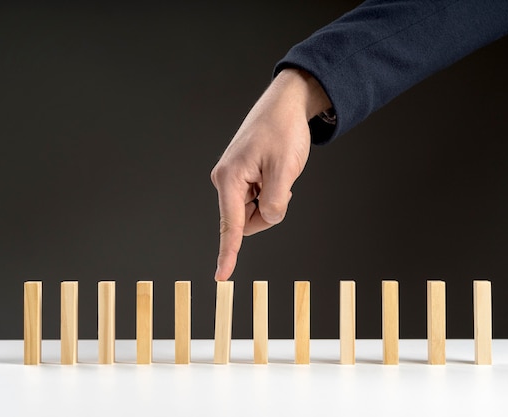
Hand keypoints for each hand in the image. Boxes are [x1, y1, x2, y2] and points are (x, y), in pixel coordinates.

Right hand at [211, 68, 331, 280]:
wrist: (285, 106)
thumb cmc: (283, 131)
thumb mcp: (285, 169)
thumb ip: (276, 202)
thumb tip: (269, 217)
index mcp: (230, 179)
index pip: (230, 225)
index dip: (227, 253)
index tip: (221, 276)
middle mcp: (226, 181)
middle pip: (247, 221)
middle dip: (268, 211)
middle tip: (283, 183)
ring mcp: (234, 180)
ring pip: (254, 211)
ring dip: (272, 200)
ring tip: (279, 172)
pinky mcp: (242, 178)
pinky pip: (257, 199)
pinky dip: (271, 192)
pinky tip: (276, 171)